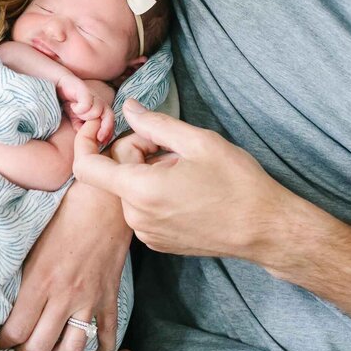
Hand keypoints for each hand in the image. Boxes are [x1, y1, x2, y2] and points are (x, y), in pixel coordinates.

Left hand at [0, 179, 131, 350]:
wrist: (103, 203)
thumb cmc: (62, 216)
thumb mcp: (31, 242)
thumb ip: (18, 274)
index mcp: (39, 281)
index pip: (15, 330)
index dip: (4, 342)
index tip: (0, 341)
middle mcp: (63, 295)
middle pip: (41, 347)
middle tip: (22, 349)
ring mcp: (89, 299)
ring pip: (72, 349)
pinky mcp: (110, 298)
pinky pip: (106, 336)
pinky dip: (98, 349)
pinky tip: (89, 349)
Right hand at [56, 75, 114, 142]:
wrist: (58, 84)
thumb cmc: (69, 102)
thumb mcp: (76, 119)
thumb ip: (82, 128)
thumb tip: (87, 138)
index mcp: (99, 108)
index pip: (110, 120)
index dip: (108, 131)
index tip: (102, 142)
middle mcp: (98, 101)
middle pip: (109, 115)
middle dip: (105, 128)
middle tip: (98, 138)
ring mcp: (91, 94)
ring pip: (98, 110)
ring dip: (86, 116)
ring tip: (76, 113)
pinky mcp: (82, 88)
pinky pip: (86, 104)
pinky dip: (80, 108)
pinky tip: (72, 106)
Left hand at [73, 100, 300, 263]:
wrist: (264, 230)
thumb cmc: (237, 184)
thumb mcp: (199, 141)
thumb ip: (155, 123)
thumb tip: (128, 108)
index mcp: (140, 190)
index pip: (87, 167)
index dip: (86, 142)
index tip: (100, 128)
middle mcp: (136, 217)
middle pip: (116, 173)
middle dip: (139, 154)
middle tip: (176, 149)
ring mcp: (146, 233)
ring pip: (131, 191)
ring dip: (150, 175)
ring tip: (188, 173)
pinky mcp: (158, 243)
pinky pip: (143, 209)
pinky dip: (157, 194)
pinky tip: (189, 192)